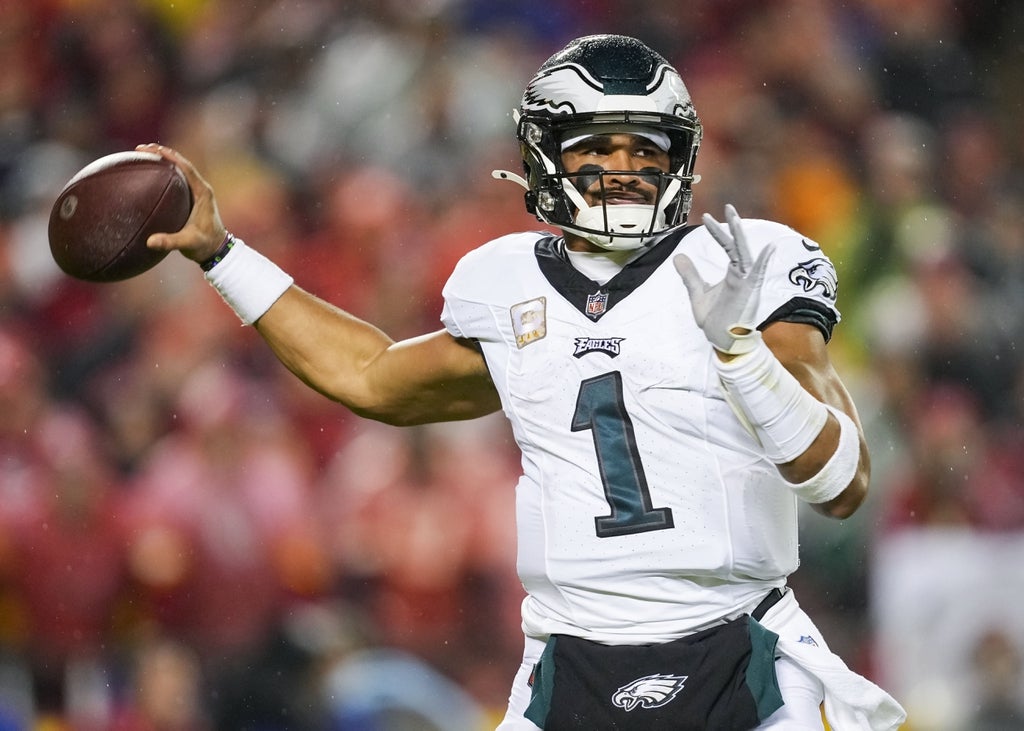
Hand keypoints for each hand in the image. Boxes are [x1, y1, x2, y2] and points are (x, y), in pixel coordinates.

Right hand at [135, 144, 227, 262]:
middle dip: (161, 154)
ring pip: (178, 170)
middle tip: (140, 149)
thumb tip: (150, 242)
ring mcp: (196, 192)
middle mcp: (200, 188)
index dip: (170, 156)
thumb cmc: (205, 246)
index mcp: (203, 193)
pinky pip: (176, 180)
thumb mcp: (188, 243)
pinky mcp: (191, 197)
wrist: (216, 250)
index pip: (186, 167)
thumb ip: (170, 242)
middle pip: (180, 163)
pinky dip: (162, 174)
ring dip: (162, 161)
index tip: (152, 149)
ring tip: (141, 155)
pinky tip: (147, 175)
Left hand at [673, 204, 773, 355]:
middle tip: (727, 206)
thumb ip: (690, 275)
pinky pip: (758, 274)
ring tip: (734, 217)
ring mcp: (747, 282)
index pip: (727, 247)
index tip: (707, 217)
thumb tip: (678, 256)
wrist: (722, 341)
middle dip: (732, 226)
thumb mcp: (697, 293)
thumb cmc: (715, 321)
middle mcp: (741, 275)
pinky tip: (769, 247)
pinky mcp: (749, 293)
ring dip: (740, 236)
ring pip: (745, 254)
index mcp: (732, 274)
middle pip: (737, 246)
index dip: (718, 232)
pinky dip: (763, 261)